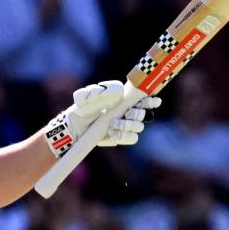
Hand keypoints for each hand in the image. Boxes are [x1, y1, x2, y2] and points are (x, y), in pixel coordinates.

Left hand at [44, 80, 160, 157]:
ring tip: (113, 124)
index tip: (154, 101)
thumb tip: (117, 90)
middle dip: (138, 113)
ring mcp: (125, 126)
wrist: (74, 129)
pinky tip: (113, 133)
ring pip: (139, 127)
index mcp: (123, 100)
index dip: (151, 100)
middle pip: (145, 114)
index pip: (143, 99)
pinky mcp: (120, 137)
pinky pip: (132, 138)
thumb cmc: (81, 109)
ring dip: (129, 125)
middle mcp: (127, 113)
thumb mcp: (85, 97)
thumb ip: (97, 91)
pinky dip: (124, 135)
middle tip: (127, 113)